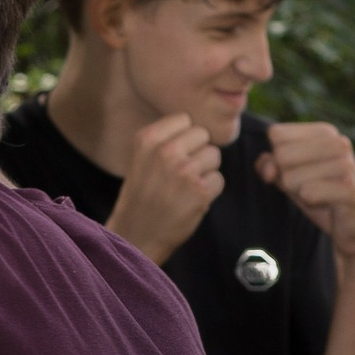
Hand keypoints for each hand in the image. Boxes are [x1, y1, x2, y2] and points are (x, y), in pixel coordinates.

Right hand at [106, 112, 223, 263]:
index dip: (185, 137)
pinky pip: (219, 179)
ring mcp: (184, 171)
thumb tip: (199, 126)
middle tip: (181, 174)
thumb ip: (166, 139)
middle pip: (203, 134)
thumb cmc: (142, 196)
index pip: (185, 118)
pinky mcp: (200, 191)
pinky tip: (191, 201)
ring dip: (205, 172)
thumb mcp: (142, 158)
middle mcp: (165, 151)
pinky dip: (210, 191)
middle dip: (197, 152)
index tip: (174, 154)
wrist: (135, 236)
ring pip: (214, 156)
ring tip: (185, 188)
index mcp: (147, 139)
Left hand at [259, 121, 354, 264]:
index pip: (276, 134)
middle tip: (311, 188)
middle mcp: (338, 143)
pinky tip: (329, 205)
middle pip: (281, 155)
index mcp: (324, 132)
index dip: (277, 159)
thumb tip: (267, 169)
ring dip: (300, 193)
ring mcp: (346, 165)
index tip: (299, 172)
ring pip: (290, 177)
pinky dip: (311, 203)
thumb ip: (269, 166)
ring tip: (322, 196)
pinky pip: (308, 193)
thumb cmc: (321, 198)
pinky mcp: (350, 190)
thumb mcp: (290, 179)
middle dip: (287, 179)